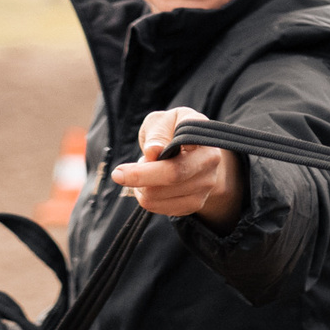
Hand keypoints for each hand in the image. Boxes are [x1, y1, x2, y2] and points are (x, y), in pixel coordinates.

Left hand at [109, 107, 244, 228]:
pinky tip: (150, 185)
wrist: (191, 148)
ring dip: (141, 186)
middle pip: (173, 176)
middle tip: (118, 173)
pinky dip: (146, 198)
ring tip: (145, 172)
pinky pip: (159, 208)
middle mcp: (211, 161)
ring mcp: (206, 185)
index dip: (163, 157)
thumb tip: (154, 151)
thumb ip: (157, 134)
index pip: (185, 147)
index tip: (143, 156)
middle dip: (139, 176)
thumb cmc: (172, 130)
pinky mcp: (195, 203)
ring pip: (159, 196)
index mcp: (204, 137)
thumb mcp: (162, 122)